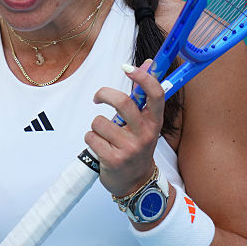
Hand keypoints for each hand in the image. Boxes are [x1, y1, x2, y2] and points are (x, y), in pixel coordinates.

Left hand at [84, 59, 162, 198]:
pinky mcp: (114, 160)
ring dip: (96, 126)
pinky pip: (91, 138)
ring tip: (104, 136)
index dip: (144, 77)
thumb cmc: (136, 145)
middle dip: (104, 94)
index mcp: (154, 122)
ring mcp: (130, 149)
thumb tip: (149, 62)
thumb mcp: (145, 122)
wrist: (135, 183)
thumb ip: (143, 94)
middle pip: (123, 102)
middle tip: (98, 97)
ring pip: (100, 122)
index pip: (155, 94)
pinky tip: (100, 147)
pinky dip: (91, 139)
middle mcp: (145, 135)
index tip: (127, 68)